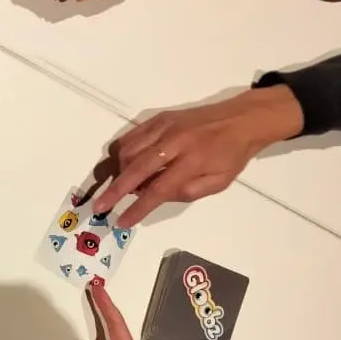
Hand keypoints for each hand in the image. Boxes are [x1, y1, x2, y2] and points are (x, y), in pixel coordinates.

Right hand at [92, 85, 304, 226]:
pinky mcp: (160, 118)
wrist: (242, 119)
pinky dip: (123, 151)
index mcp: (192, 162)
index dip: (138, 208)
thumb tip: (156, 196)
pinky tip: (125, 163)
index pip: (158, 190)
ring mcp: (164, 127)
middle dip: (115, 190)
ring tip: (124, 185)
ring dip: (120, 171)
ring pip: (129, 150)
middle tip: (99, 206)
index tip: (122, 221)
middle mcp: (174, 143)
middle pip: (136, 169)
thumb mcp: (219, 183)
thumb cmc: (232, 155)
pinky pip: (132, 135)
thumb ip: (188, 193)